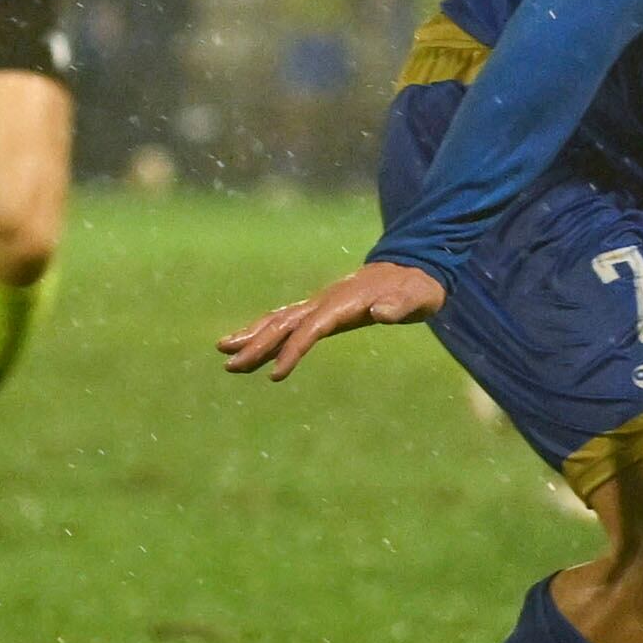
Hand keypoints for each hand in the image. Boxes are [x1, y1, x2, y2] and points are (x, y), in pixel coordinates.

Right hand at [217, 262, 445, 379]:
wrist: (417, 268)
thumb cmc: (419, 289)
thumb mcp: (418, 298)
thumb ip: (400, 305)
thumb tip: (380, 313)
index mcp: (345, 303)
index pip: (311, 330)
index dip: (293, 351)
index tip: (275, 374)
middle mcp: (327, 301)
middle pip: (285, 324)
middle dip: (257, 345)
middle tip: (229, 366)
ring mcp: (323, 302)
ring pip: (280, 319)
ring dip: (253, 335)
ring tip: (224, 351)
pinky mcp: (324, 308)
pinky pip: (289, 319)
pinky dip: (268, 330)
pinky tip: (251, 342)